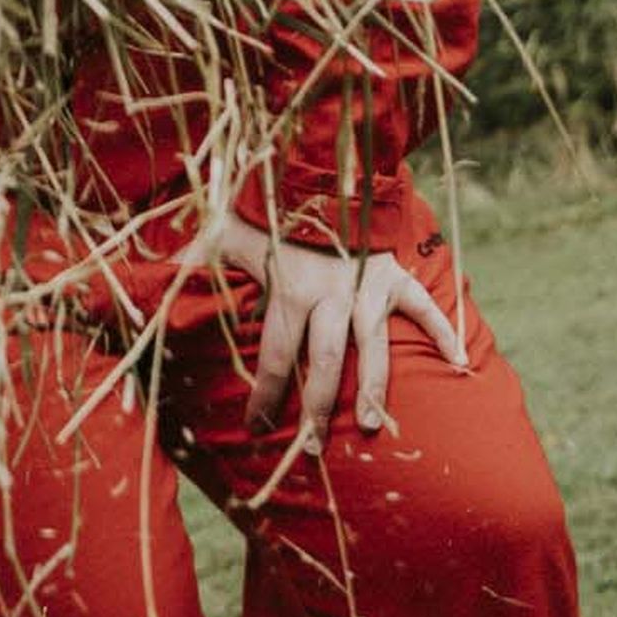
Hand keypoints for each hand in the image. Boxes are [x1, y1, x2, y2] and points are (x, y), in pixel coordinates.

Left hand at [178, 212, 470, 438]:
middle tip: (313, 448)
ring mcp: (367, 286)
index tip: (257, 428)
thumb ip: (197, 260)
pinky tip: (460, 362)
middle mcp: (330, 294)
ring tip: (369, 425)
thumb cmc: (269, 208)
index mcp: (289, 290)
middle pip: (325, 362)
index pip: (275, 356)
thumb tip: (156, 279)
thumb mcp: (227, 232)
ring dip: (372, 388)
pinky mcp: (394, 273)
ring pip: (372, 347)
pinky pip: (424, 306)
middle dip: (318, 408)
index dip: (266, 396)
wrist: (323, 169)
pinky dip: (445, 331)